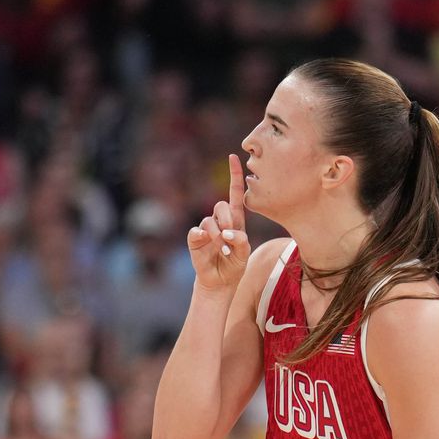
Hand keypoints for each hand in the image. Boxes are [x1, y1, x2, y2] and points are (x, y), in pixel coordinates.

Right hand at [188, 154, 249, 291]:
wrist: (221, 281)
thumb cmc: (235, 264)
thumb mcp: (244, 253)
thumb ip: (241, 241)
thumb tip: (227, 233)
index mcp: (236, 219)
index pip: (235, 193)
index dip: (235, 175)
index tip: (234, 156)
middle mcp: (220, 220)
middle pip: (221, 205)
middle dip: (227, 220)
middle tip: (230, 236)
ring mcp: (206, 229)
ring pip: (210, 219)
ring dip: (217, 234)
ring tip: (223, 249)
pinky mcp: (195, 239)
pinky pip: (196, 231)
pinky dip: (202, 236)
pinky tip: (207, 243)